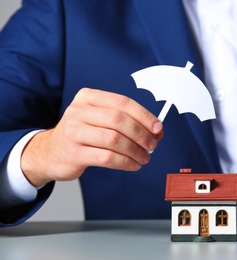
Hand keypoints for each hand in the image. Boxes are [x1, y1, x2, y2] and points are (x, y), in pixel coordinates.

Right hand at [21, 88, 162, 186]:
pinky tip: (133, 164)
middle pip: (119, 120)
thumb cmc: (82, 134)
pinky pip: (107, 157)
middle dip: (141, 134)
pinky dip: (125, 162)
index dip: (144, 116)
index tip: (158, 128)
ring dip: (135, 151)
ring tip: (144, 157)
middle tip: (152, 145)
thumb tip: (156, 129)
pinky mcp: (74, 153)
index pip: (122, 102)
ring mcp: (74, 132)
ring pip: (114, 140)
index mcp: (88, 97)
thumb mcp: (98, 119)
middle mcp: (78, 111)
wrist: (49, 152)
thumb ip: (125, 120)